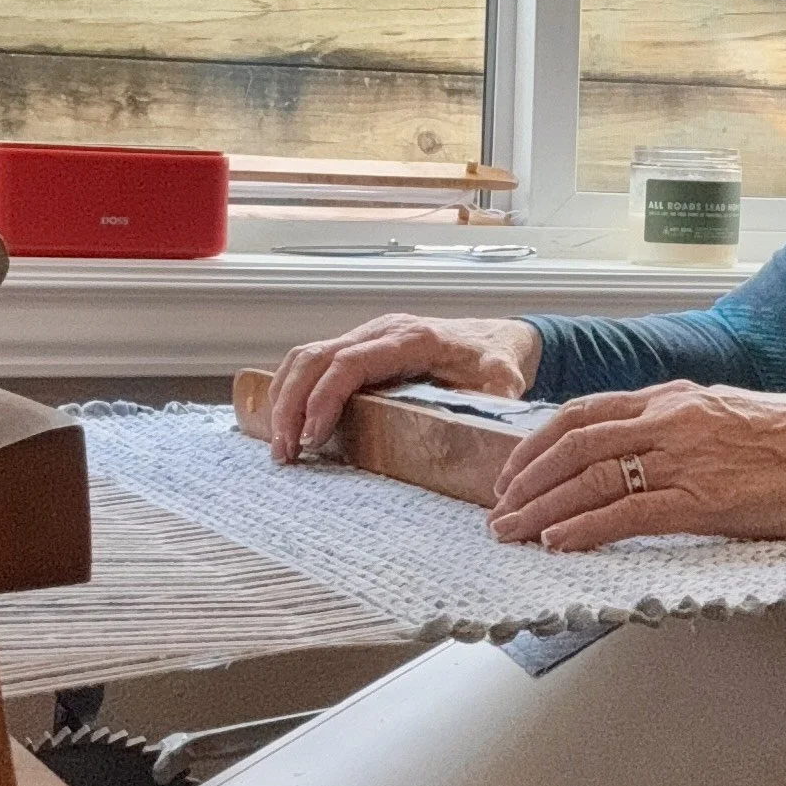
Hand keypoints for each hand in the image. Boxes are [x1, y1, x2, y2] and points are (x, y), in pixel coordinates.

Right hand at [264, 313, 541, 462]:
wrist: (495, 336)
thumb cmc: (495, 360)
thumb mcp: (504, 381)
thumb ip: (496, 401)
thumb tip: (486, 431)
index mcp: (411, 339)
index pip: (350, 363)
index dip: (324, 399)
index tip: (313, 438)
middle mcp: (381, 331)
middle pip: (314, 358)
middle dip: (291, 405)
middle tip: (286, 453)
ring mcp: (365, 336)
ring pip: (305, 357)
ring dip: (284, 399)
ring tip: (282, 447)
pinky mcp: (358, 347)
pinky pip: (312, 362)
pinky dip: (291, 390)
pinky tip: (287, 423)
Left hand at [489, 382, 785, 551]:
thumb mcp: (727, 419)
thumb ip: (679, 432)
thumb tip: (641, 460)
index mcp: (674, 398)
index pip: (583, 413)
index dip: (536, 444)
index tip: (513, 472)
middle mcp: (671, 419)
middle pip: (572, 443)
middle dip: (524, 479)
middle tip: (498, 509)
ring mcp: (685, 458)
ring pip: (589, 477)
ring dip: (540, 508)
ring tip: (511, 533)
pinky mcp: (705, 499)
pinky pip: (627, 513)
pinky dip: (584, 529)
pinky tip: (558, 543)